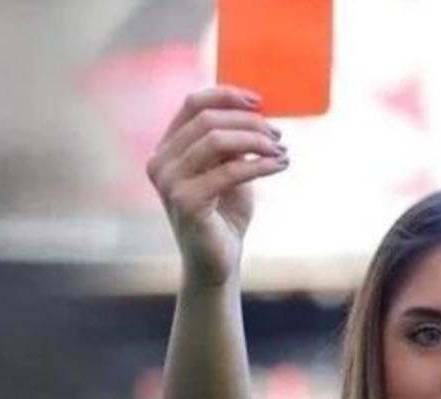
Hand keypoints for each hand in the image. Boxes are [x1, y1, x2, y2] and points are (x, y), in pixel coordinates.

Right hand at [146, 87, 288, 286]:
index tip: (260, 101)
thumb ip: (231, 141)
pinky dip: (260, 164)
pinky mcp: (185, 202)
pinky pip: (229, 170)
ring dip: (256, 141)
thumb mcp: (228, 168)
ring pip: (216, 140)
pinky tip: (280, 166)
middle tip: (277, 135)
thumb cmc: (223, 213)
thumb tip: (254, 109)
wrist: (217, 261)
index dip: (227, 95)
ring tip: (280, 150)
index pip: (193, 104)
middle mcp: (160, 163)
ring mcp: (169, 183)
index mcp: (167, 149)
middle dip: (249, 122)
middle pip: (207, 120)